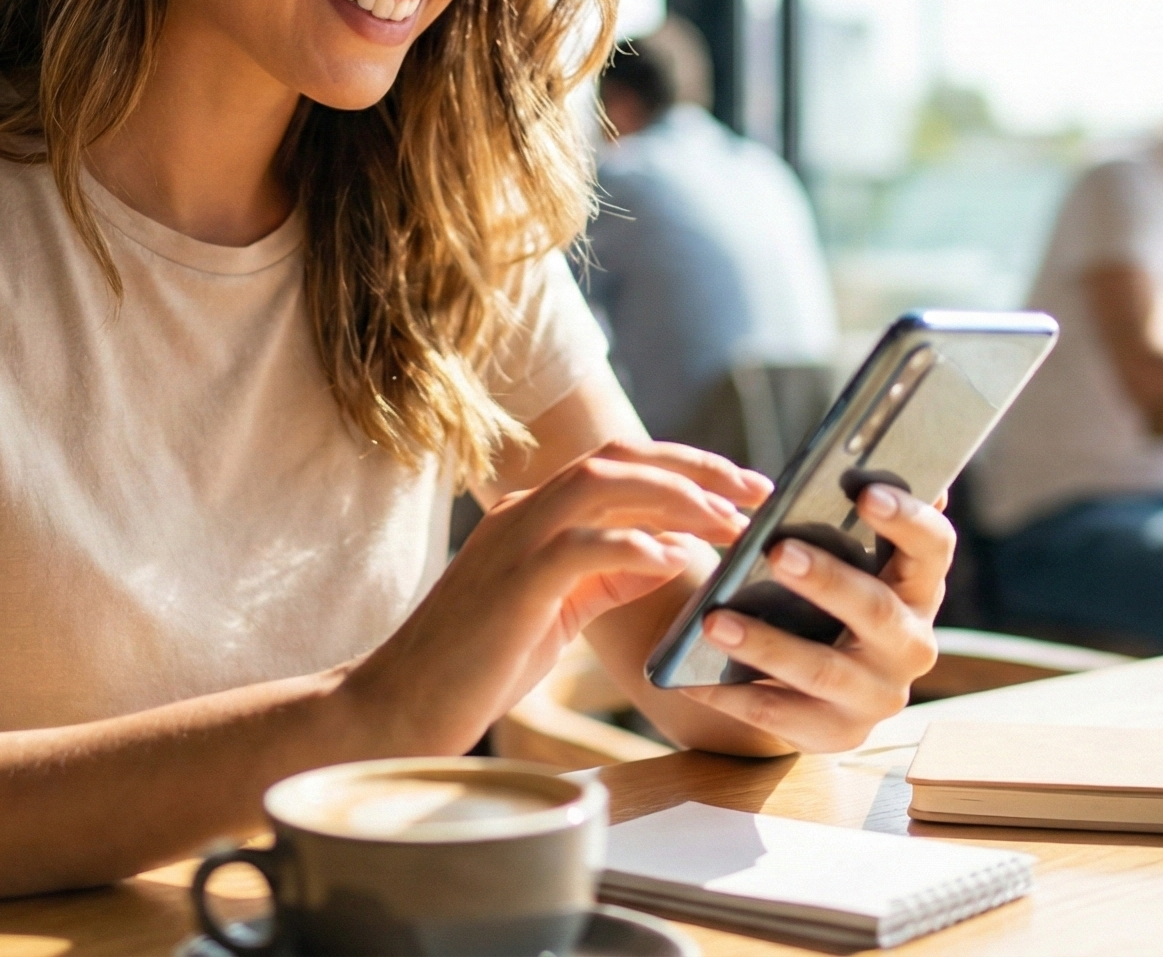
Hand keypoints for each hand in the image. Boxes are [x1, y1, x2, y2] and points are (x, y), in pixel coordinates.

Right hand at [346, 439, 763, 753]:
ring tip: (729, 522)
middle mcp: (525, 511)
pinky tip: (675, 561)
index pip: (621, 464)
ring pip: (603, 484)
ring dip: (676, 496)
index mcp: (535, 513)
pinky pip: (581, 545)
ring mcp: (514, 540)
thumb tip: (667, 551)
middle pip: (620, 458)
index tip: (745, 487)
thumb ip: (603, 574)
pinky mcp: (513, 582)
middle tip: (758, 493)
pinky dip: (634, 545)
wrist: (403, 705)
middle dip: (697, 468)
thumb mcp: (556, 609)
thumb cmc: (480, 665)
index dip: (689, 466)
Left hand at [675, 483, 952, 753]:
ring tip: (714, 621)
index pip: (933, 547)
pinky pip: (782, 714)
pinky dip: (735, 694)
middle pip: (877, 610)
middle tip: (779, 550)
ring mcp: (878, 695)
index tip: (864, 492)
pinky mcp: (838, 733)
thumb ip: (848, 520)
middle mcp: (912, 644)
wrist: (818, 684)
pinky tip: (696, 677)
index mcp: (919, 586)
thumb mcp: (846, 559)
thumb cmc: (829, 598)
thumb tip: (851, 464)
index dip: (907, 519)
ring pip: (823, 670)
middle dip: (827, 580)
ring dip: (766, 644)